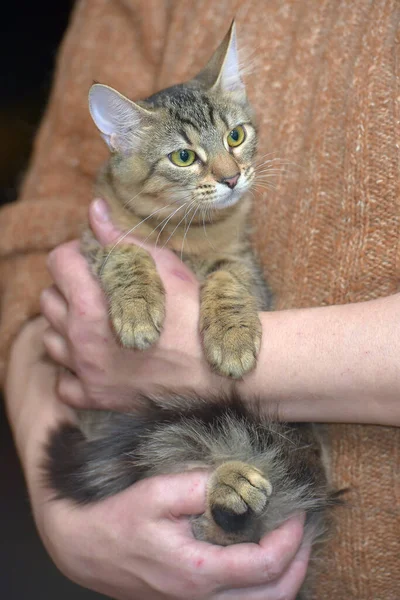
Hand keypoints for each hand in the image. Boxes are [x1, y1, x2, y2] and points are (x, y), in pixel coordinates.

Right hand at [5, 317, 309, 599]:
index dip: (290, 539)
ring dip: (285, 581)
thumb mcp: (154, 493)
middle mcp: (201, 598)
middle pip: (272, 598)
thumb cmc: (116, 521)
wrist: (83, 549)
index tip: (297, 512)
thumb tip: (236, 480)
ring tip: (294, 549)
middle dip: (299, 565)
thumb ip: (198, 486)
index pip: (264, 565)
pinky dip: (262, 587)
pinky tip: (261, 561)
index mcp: (197, 572)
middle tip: (306, 533)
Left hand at [41, 198, 229, 409]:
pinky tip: (97, 360)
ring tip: (96, 324)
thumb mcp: (162, 267)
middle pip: (49, 300)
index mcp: (92, 304)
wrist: (218, 367)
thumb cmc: (194, 313)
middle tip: (98, 290)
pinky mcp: (97, 398)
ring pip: (51, 340)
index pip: (58, 263)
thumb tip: (95, 211)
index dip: (75, 254)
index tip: (93, 258)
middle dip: (69, 288)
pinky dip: (74, 370)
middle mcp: (80, 340)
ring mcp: (86, 373)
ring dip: (67, 328)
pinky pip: (65, 382)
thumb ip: (121, 240)